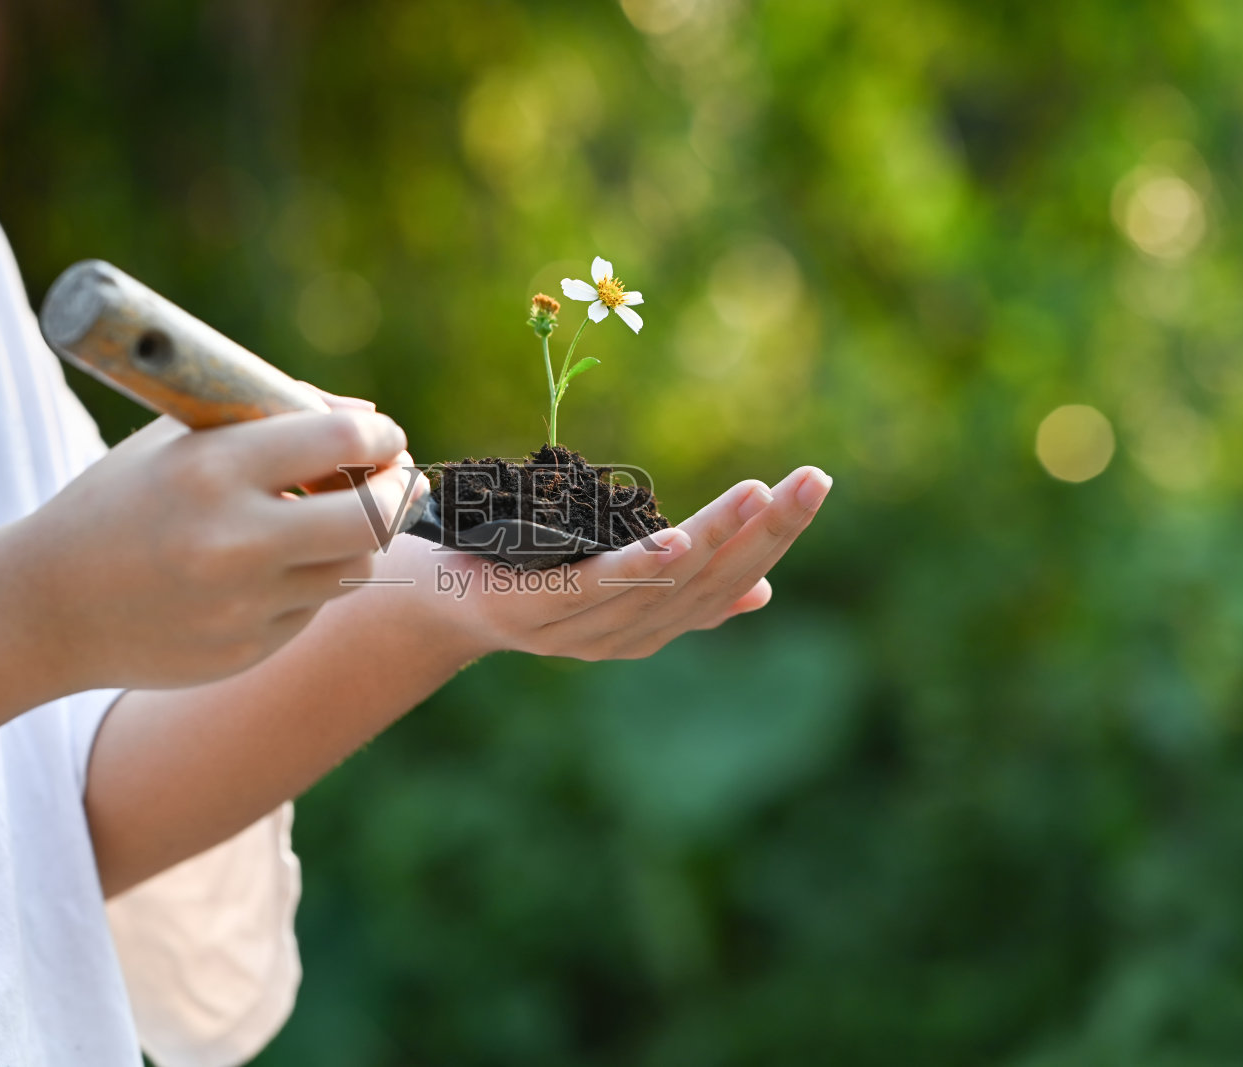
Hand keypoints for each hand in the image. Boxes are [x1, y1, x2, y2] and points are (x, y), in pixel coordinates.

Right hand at [12, 409, 419, 690]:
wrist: (46, 608)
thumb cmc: (118, 503)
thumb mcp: (177, 441)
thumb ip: (270, 420)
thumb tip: (367, 424)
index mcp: (211, 470)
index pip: (339, 443)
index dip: (379, 440)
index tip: (384, 438)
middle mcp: (234, 540)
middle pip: (372, 517)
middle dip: (400, 491)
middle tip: (400, 479)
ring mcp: (243, 604)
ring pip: (355, 567)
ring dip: (361, 537)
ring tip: (338, 516)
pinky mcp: (248, 650)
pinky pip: (313, 606)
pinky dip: (311, 579)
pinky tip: (276, 565)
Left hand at [380, 465, 831, 660]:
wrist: (428, 600)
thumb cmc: (521, 573)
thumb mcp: (606, 576)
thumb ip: (678, 585)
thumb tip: (761, 589)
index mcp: (651, 624)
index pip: (730, 583)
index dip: (775, 538)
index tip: (814, 485)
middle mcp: (625, 634)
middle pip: (710, 583)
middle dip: (767, 531)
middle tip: (813, 479)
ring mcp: (581, 627)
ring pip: (665, 583)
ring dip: (718, 538)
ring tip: (762, 493)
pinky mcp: (536, 610)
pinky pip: (598, 589)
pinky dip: (643, 567)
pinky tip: (679, 539)